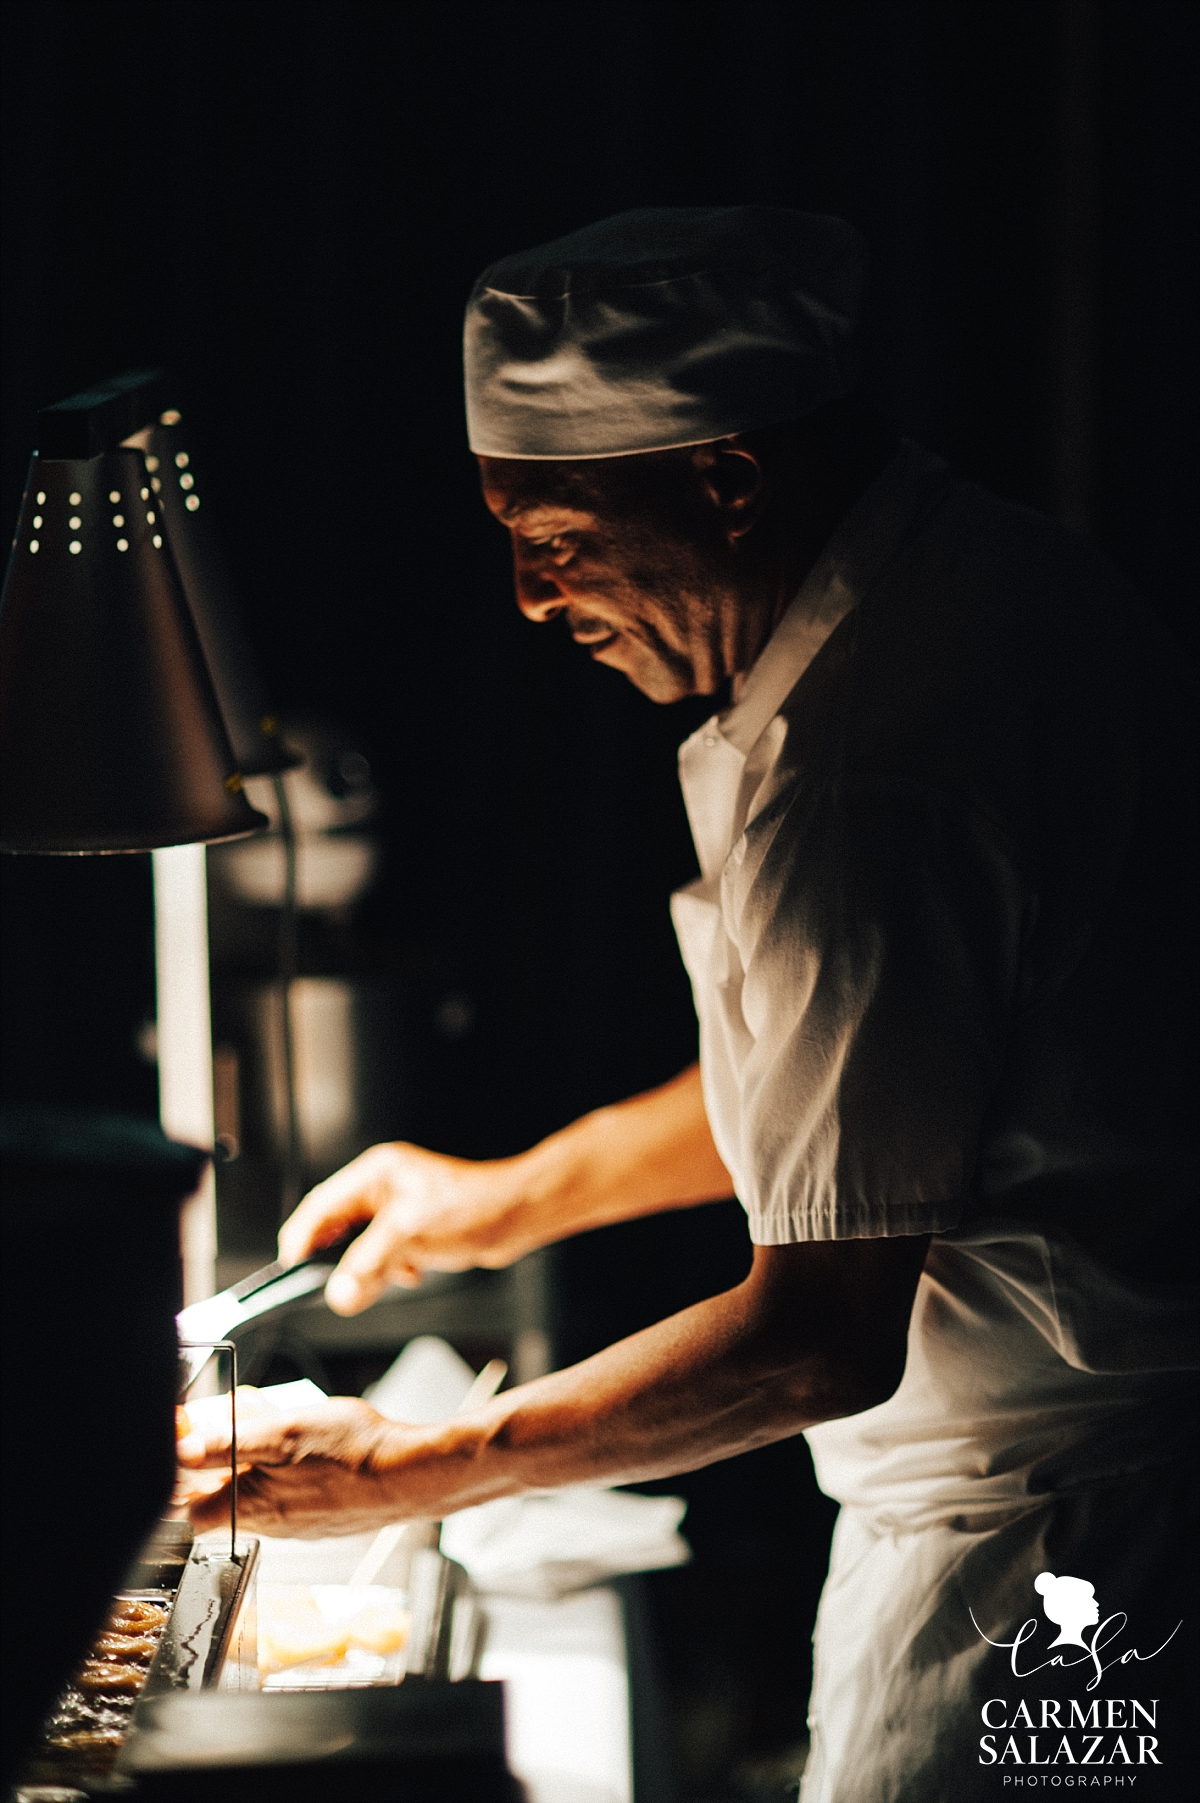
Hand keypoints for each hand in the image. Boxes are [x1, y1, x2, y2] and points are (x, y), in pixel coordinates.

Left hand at [176, 1395, 412, 1537]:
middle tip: (236, 1419)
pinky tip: (307, 1444)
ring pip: (258, 1490)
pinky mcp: (322, 1515)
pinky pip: (290, 1493)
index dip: (180, 1481)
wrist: (410, 1473)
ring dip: (256, 1457)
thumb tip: (180, 1451)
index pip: (189, 1511)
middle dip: (223, 1455)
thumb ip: (227, 1442)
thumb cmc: (351, 1452)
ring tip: (275, 1423)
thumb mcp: (280, 1433)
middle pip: (224, 1495)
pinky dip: (286, 1467)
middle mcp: (271, 1523)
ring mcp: (299, 1522)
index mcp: (251, 1507)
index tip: (185, 1446)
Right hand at [279, 1142, 535, 1314]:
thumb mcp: (410, 1235)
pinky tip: (411, 1273)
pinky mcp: (413, 1229)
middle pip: (339, 1228)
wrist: (518, 1216)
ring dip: (368, 1267)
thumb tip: (339, 1293)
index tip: (291, 1269)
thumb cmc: (475, 1206)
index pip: (321, 1206)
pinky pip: (385, 1254)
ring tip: (384, 1278)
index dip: (302, 1239)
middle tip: (334, 1284)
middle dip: (339, 1259)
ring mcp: (398, 1208)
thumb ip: (369, 1265)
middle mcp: (383, 1187)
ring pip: (362, 1246)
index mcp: (375, 1174)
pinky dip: (390, 1269)